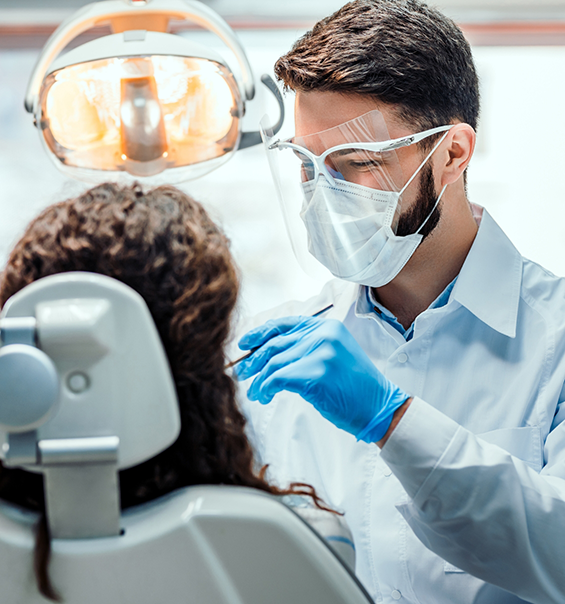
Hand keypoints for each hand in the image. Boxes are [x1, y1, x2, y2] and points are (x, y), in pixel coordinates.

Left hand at [235, 315, 409, 442]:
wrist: (379, 406)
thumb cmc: (354, 387)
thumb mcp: (334, 355)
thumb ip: (308, 347)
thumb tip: (269, 352)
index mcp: (327, 327)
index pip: (285, 324)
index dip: (260, 333)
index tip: (244, 344)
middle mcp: (323, 335)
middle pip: (275, 344)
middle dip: (254, 360)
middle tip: (242, 373)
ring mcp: (320, 353)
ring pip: (274, 363)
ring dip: (259, 380)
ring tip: (255, 393)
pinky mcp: (316, 374)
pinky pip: (278, 379)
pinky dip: (266, 388)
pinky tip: (264, 396)